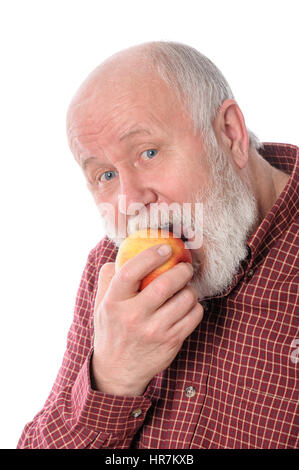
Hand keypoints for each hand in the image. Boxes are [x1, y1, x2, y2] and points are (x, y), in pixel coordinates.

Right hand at [91, 244, 203, 395]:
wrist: (118, 371)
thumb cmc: (112, 330)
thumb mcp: (101, 305)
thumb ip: (109, 278)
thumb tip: (121, 254)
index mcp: (114, 303)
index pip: (130, 272)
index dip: (150, 256)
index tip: (166, 248)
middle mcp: (133, 317)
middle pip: (165, 284)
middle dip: (182, 270)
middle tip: (185, 266)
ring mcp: (154, 331)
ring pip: (185, 299)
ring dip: (190, 289)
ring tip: (185, 288)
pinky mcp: (171, 342)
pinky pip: (194, 316)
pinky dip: (196, 306)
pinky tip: (188, 305)